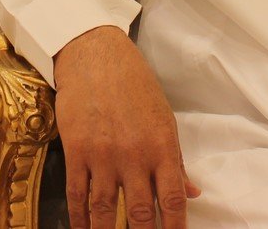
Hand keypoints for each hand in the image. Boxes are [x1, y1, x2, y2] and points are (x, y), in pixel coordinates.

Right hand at [53, 26, 199, 228]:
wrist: (94, 55)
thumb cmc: (133, 83)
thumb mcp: (163, 117)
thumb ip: (175, 159)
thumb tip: (191, 192)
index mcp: (161, 146)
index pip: (174, 199)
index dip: (175, 227)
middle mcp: (134, 155)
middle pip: (141, 212)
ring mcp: (103, 155)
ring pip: (106, 210)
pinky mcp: (76, 150)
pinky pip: (78, 193)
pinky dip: (79, 217)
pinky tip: (83, 228)